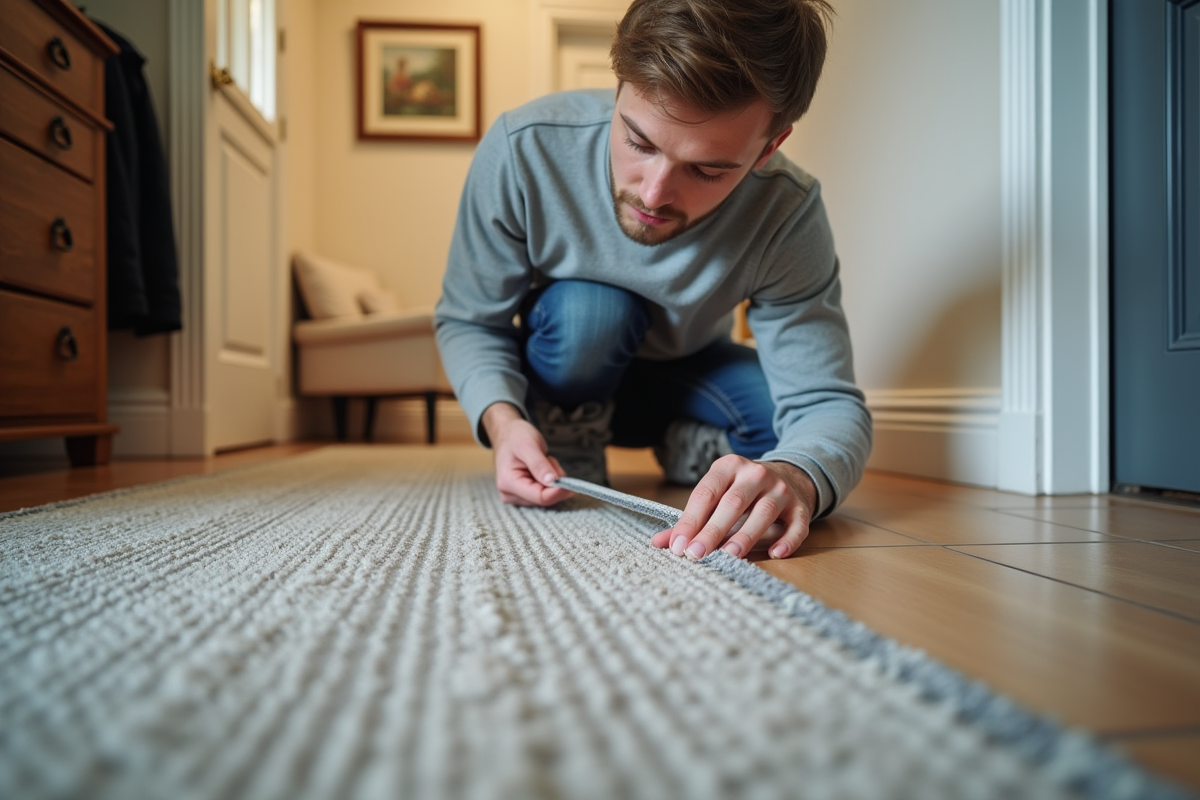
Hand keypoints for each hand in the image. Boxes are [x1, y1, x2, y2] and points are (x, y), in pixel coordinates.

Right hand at [482, 402, 573, 506]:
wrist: (507, 434)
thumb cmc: (515, 437)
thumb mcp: (528, 445)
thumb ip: (540, 465)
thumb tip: (552, 482)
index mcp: (508, 483)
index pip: (540, 497)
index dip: (558, 491)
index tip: (572, 483)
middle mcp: (509, 494)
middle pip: (544, 497)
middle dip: (553, 480)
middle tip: (548, 460)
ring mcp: (516, 496)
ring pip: (547, 495)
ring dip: (552, 478)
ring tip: (542, 460)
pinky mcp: (524, 495)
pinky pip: (545, 492)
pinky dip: (549, 480)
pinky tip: (542, 467)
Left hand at [651, 456, 817, 559]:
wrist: (789, 475)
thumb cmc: (742, 490)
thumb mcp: (717, 495)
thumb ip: (690, 519)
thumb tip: (660, 543)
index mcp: (728, 467)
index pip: (706, 494)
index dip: (690, 520)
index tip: (678, 546)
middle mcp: (756, 474)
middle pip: (732, 503)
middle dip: (712, 530)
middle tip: (696, 554)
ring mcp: (781, 489)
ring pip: (764, 512)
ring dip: (746, 536)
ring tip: (729, 556)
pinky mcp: (800, 506)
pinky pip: (797, 524)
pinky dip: (788, 539)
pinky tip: (775, 553)